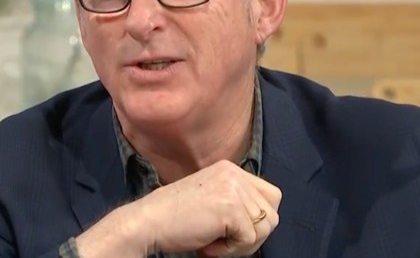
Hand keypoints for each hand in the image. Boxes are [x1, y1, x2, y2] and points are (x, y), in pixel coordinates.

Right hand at [131, 159, 281, 255]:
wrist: (147, 222)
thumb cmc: (174, 218)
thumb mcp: (212, 198)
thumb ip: (237, 201)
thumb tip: (264, 222)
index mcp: (230, 169)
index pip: (271, 196)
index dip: (257, 220)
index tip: (231, 230)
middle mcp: (234, 173)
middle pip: (272, 214)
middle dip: (251, 235)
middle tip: (221, 240)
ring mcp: (233, 189)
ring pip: (264, 229)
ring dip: (240, 245)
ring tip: (212, 242)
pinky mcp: (230, 208)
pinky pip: (248, 240)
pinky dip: (228, 251)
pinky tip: (206, 245)